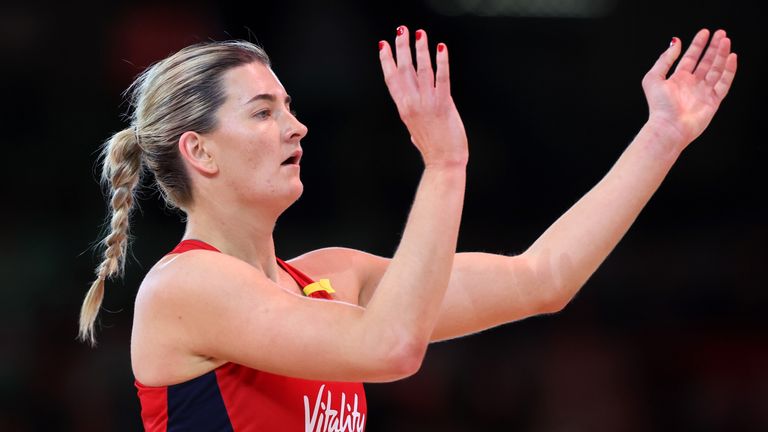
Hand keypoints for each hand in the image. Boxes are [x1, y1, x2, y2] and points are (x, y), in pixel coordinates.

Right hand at [379, 26, 467, 167]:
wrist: (443, 163)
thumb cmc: (433, 149)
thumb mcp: (417, 133)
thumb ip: (415, 122)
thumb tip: (412, 125)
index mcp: (404, 109)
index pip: (392, 80)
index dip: (387, 61)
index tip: (383, 45)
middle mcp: (412, 104)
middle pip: (404, 71)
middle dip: (401, 48)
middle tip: (400, 30)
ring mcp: (427, 104)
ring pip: (421, 71)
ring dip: (420, 50)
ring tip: (419, 34)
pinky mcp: (444, 105)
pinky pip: (442, 79)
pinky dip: (442, 62)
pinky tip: (441, 48)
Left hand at [642, 29, 737, 148]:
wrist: (669, 127)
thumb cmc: (659, 106)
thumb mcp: (653, 78)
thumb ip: (664, 60)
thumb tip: (675, 42)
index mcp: (678, 79)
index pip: (690, 58)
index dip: (697, 45)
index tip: (705, 32)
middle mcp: (691, 84)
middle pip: (706, 62)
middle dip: (713, 47)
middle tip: (720, 33)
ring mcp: (703, 92)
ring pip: (716, 70)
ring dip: (722, 55)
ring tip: (726, 41)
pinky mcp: (713, 101)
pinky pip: (724, 83)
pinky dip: (729, 70)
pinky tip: (732, 58)